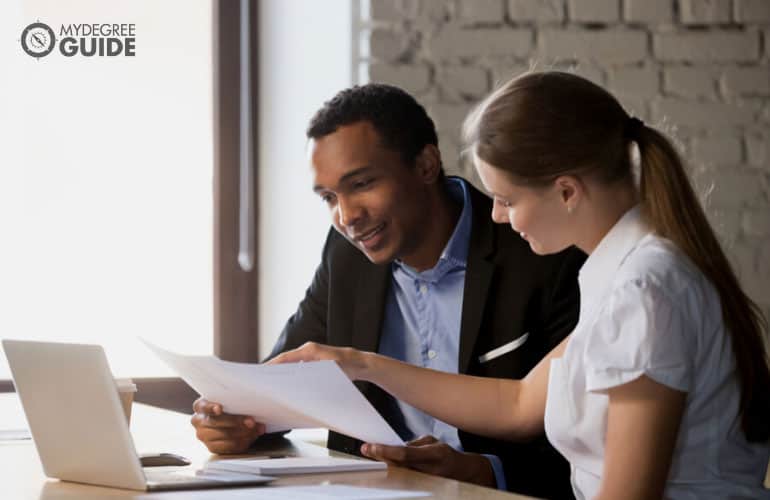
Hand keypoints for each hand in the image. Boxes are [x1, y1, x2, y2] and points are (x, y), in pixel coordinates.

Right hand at [190, 398, 266, 453]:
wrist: (227, 417)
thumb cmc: (229, 406)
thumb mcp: (229, 399)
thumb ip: (234, 400)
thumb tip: (251, 405)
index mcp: (200, 405)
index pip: (204, 406)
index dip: (211, 408)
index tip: (219, 409)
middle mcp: (198, 421)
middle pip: (217, 423)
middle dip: (236, 422)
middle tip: (251, 422)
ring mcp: (203, 436)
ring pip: (224, 436)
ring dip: (243, 433)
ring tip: (256, 430)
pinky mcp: (212, 447)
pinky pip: (228, 447)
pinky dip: (242, 442)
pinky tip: (251, 437)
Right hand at [268, 342, 370, 379]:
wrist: (360, 363)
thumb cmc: (347, 364)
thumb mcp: (331, 369)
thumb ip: (315, 372)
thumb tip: (298, 378)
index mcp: (310, 350)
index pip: (286, 357)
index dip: (273, 365)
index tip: (262, 372)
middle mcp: (308, 351)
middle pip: (286, 362)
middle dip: (274, 371)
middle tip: (263, 382)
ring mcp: (310, 358)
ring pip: (292, 366)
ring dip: (283, 375)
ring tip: (273, 387)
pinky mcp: (314, 364)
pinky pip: (299, 370)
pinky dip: (293, 377)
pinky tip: (289, 388)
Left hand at [361, 435, 495, 487]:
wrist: (462, 472)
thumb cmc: (445, 454)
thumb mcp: (433, 442)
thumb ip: (414, 444)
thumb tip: (395, 448)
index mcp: (434, 455)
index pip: (404, 453)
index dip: (386, 451)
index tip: (371, 447)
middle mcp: (429, 470)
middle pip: (398, 465)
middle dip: (381, 457)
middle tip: (366, 450)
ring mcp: (426, 481)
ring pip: (399, 474)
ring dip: (384, 465)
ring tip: (372, 455)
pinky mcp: (422, 487)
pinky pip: (403, 479)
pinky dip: (392, 472)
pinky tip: (384, 467)